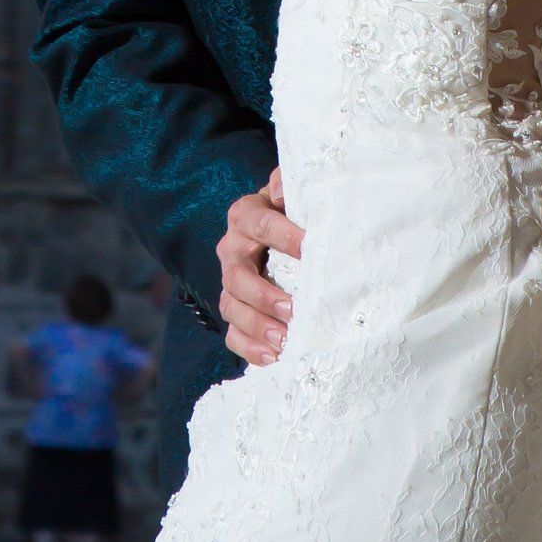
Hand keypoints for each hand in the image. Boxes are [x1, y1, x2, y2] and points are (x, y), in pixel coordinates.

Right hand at [217, 166, 303, 366]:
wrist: (281, 228)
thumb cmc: (293, 209)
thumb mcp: (294, 191)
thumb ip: (291, 184)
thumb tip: (286, 189)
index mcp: (245, 215)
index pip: (262, 225)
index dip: (286, 237)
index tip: (311, 249)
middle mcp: (232, 250)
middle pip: (237, 277)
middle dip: (265, 296)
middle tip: (293, 309)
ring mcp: (230, 284)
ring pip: (232, 308)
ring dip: (258, 327)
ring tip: (285, 341)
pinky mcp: (235, 312)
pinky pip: (233, 334)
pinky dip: (251, 348)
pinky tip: (274, 357)